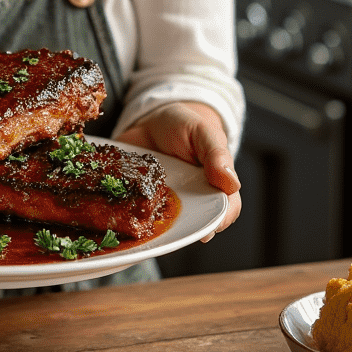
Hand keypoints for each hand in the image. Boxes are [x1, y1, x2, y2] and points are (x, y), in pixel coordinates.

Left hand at [116, 101, 240, 241]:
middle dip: (183, 231)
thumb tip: (231, 182)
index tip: (209, 229)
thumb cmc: (184, 125)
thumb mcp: (202, 132)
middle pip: (193, 224)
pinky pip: (134, 216)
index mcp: (213, 187)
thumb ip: (216, 155)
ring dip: (155, 231)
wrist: (150, 119)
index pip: (224, 210)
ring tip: (145, 229)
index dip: (219, 221)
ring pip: (163, 226)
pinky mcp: (138, 201)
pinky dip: (128, 219)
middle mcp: (190, 200)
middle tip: (173, 229)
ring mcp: (163, 203)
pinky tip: (120, 215)